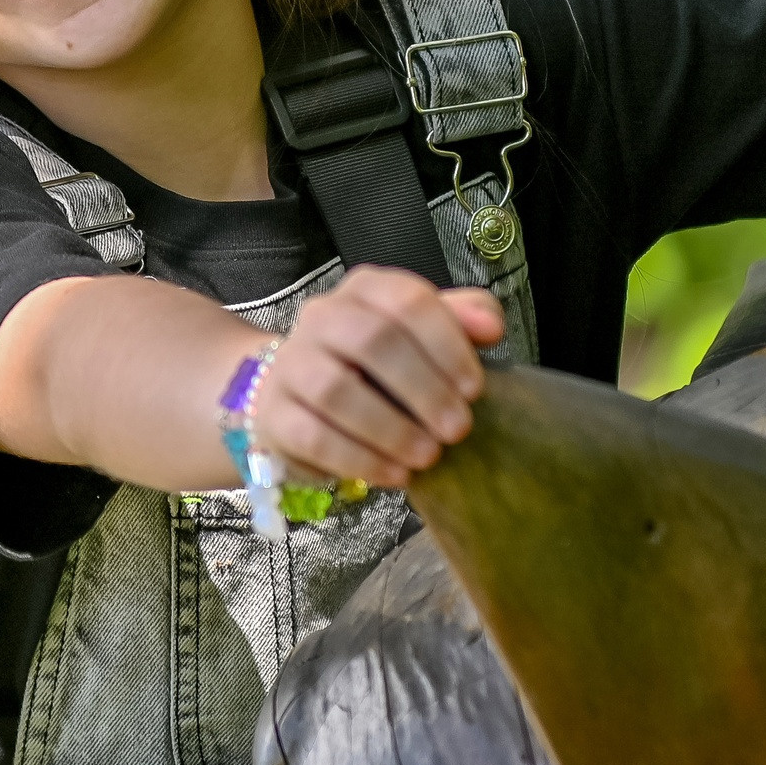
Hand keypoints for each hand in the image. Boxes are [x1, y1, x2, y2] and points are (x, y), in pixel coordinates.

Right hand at [251, 267, 504, 489]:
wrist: (299, 398)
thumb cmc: (374, 367)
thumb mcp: (419, 337)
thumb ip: (460, 321)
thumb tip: (491, 327)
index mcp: (365, 290)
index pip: (407, 300)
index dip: (447, 343)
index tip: (475, 388)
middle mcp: (322, 316)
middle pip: (372, 340)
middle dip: (423, 388)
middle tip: (458, 429)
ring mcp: (291, 364)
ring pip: (336, 390)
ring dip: (391, 428)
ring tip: (429, 455)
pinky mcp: (274, 414)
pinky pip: (313, 436)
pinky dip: (360, 459)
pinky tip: (395, 474)